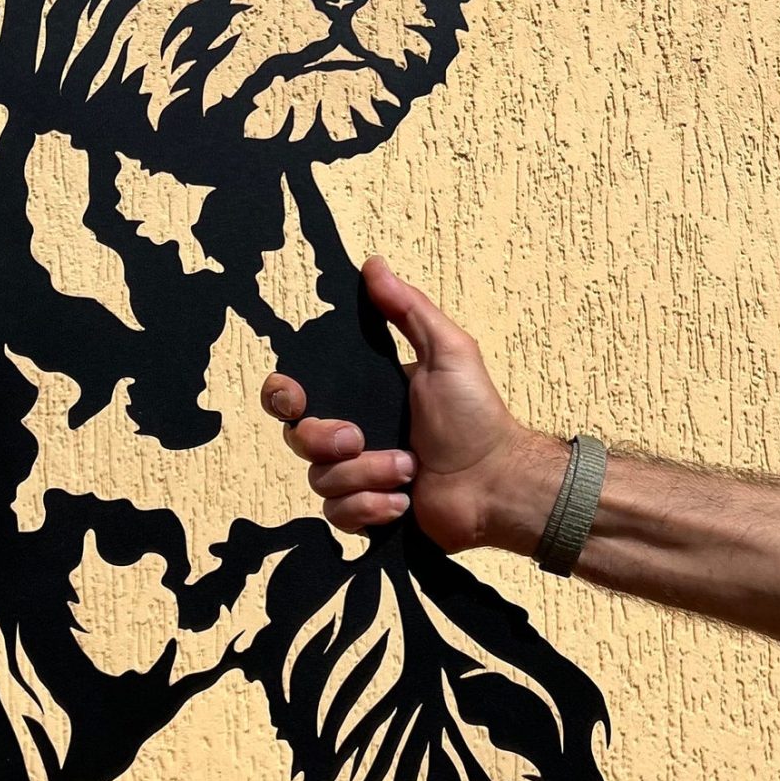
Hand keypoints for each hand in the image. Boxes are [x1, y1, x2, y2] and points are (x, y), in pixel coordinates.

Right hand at [260, 256, 565, 553]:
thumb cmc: (477, 418)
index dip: (283, 396)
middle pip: (299, 438)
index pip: (296, 394)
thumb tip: (374, 265)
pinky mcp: (366, 515)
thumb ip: (408, 309)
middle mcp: (353, 436)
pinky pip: (339, 515)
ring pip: (321, 479)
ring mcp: (358, 477)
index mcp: (363, 396)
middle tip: (360, 439)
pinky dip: (371, 507)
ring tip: (409, 470)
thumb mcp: (448, 352)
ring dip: (368, 474)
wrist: (496, 483)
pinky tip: (402, 501)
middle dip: (327, 439)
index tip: (296, 397)